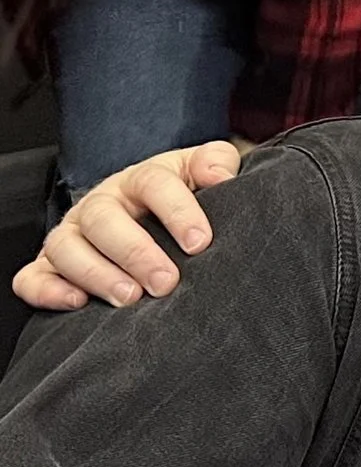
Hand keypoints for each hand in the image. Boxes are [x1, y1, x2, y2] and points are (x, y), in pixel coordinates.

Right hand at [12, 141, 239, 310]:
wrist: (146, 216)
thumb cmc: (177, 200)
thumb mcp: (197, 175)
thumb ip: (215, 164)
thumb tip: (221, 176)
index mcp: (139, 180)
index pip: (152, 183)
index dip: (176, 211)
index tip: (199, 243)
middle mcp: (101, 205)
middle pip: (104, 218)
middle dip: (135, 252)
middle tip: (165, 282)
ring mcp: (73, 234)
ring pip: (66, 247)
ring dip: (96, 273)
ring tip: (130, 297)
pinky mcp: (51, 265)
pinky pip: (33, 277)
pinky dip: (48, 290)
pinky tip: (77, 302)